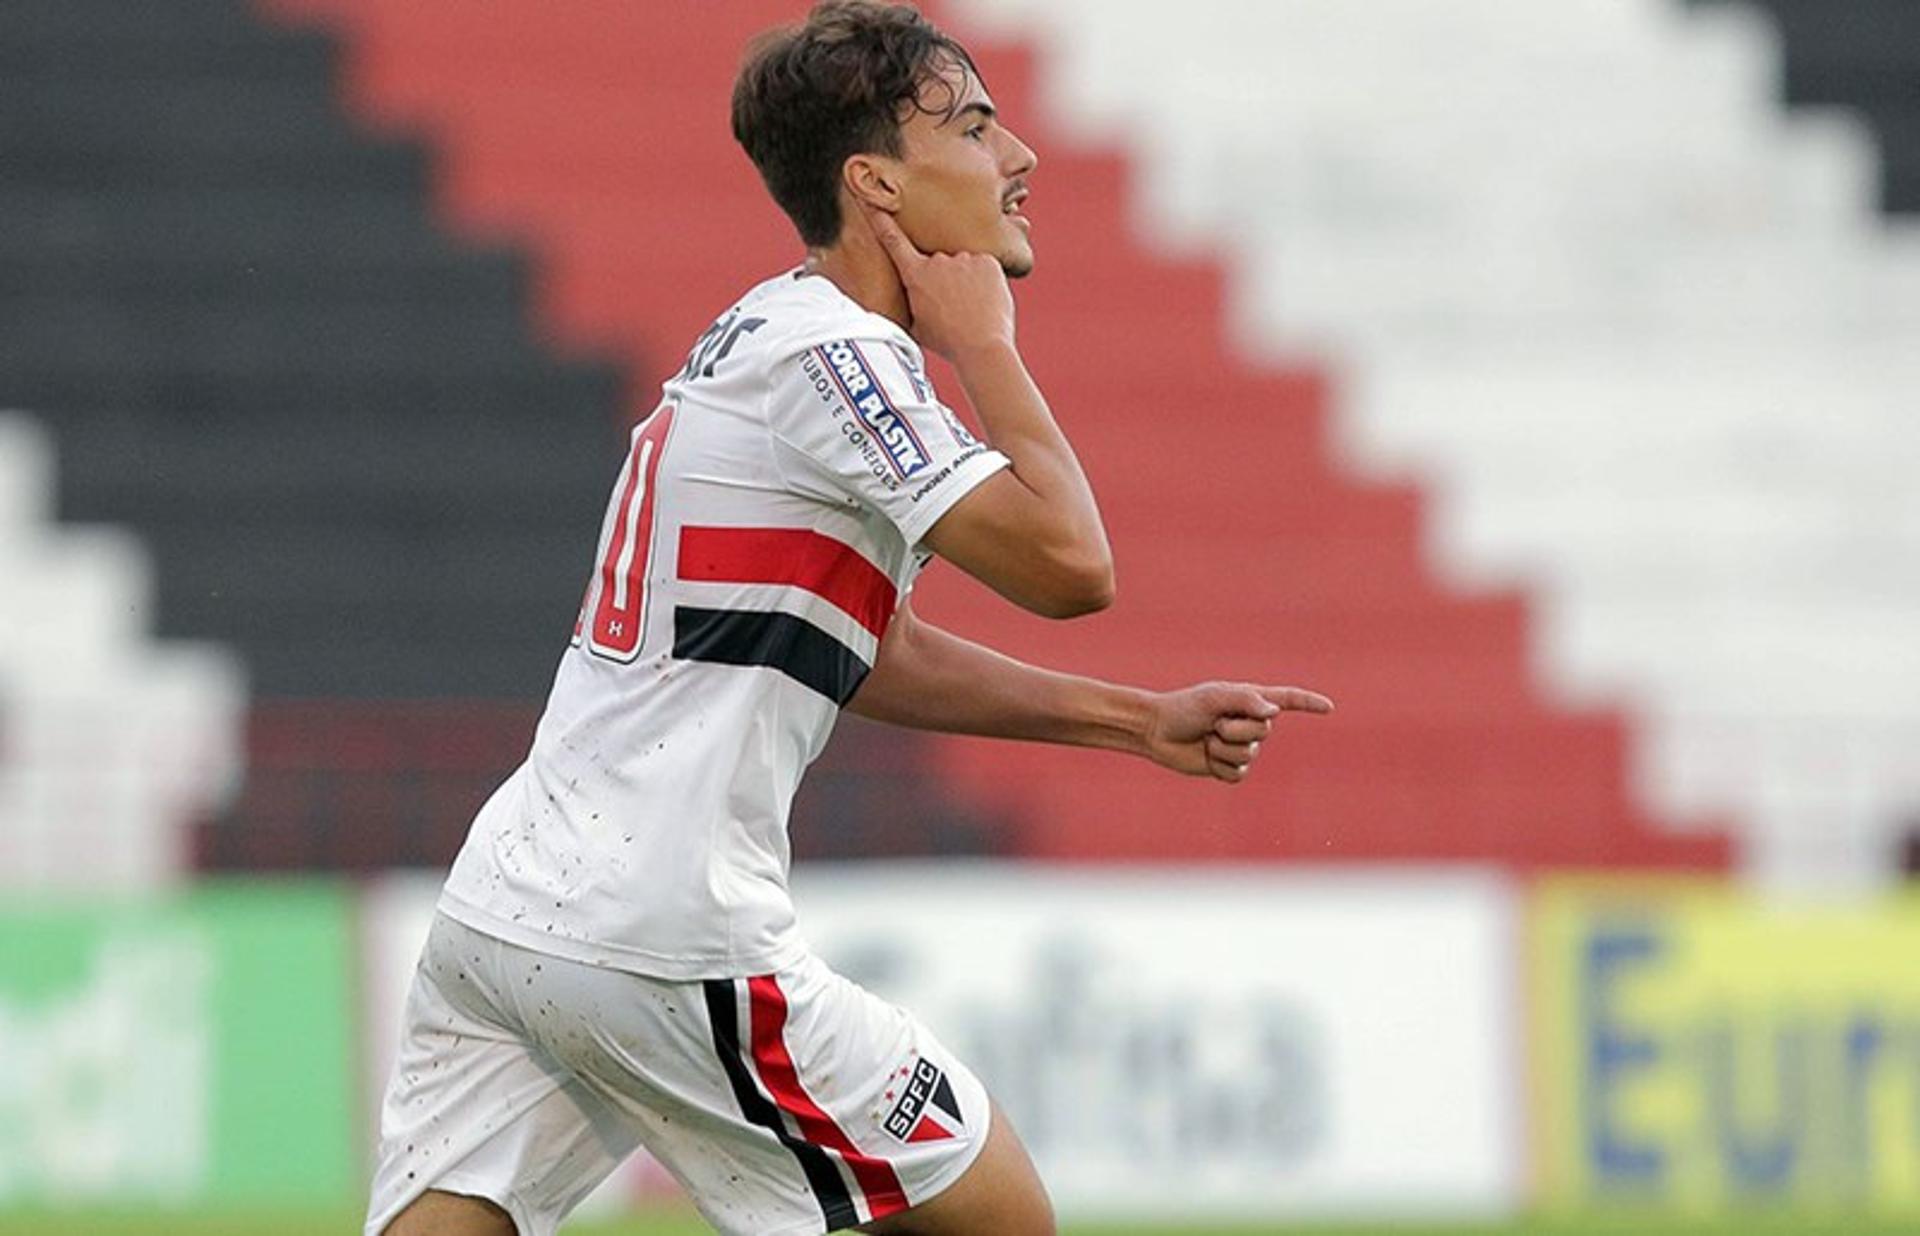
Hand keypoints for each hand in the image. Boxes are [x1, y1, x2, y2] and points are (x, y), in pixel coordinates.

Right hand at [861, 198, 1015, 360]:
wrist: (982, 347)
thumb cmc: (948, 342)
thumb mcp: (917, 325)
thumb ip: (909, 304)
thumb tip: (900, 304)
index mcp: (915, 275)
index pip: (893, 240)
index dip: (880, 218)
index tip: (869, 198)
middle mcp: (937, 261)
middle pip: (939, 264)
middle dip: (946, 280)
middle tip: (956, 309)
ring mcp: (964, 259)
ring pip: (964, 265)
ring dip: (967, 280)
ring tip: (973, 308)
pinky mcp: (987, 261)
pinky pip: (984, 267)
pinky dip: (986, 281)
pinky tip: (986, 301)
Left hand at [1141, 681, 1333, 783]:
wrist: (1157, 731)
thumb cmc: (1184, 708)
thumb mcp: (1214, 697)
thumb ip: (1245, 700)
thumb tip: (1274, 711)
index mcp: (1249, 701)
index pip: (1287, 700)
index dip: (1308, 703)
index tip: (1328, 707)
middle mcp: (1250, 723)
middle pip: (1263, 732)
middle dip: (1234, 729)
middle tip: (1212, 723)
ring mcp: (1241, 747)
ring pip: (1249, 755)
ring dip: (1222, 748)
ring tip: (1206, 738)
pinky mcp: (1229, 768)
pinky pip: (1237, 774)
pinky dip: (1218, 766)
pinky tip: (1205, 756)